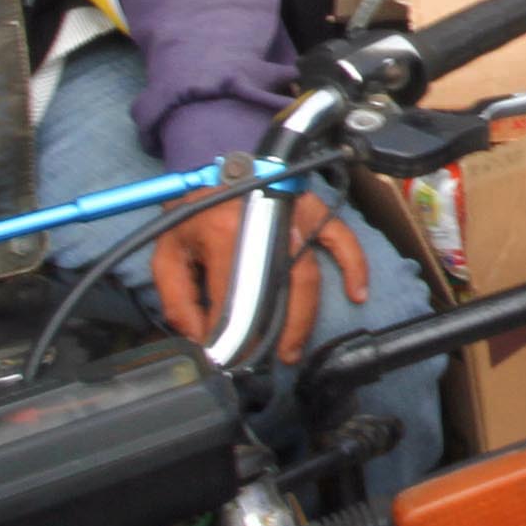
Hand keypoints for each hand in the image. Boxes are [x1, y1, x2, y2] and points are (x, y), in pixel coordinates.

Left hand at [149, 194, 369, 364]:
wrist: (213, 164)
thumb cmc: (193, 210)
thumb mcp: (168, 251)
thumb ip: (176, 297)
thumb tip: (198, 337)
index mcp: (223, 231)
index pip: (232, 296)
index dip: (231, 334)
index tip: (226, 359)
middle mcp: (264, 223)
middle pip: (278, 290)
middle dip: (275, 334)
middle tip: (265, 361)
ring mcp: (293, 216)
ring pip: (308, 276)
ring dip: (303, 318)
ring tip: (292, 350)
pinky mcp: (312, 211)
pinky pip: (342, 239)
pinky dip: (354, 266)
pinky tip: (357, 293)